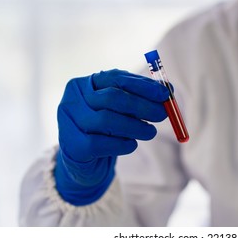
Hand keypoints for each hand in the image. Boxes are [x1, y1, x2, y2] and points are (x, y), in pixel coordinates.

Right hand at [54, 69, 169, 204]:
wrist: (83, 159)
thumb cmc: (105, 129)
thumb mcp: (120, 110)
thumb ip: (141, 98)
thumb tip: (169, 91)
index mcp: (84, 84)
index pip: (116, 78)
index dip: (143, 86)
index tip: (166, 94)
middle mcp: (72, 100)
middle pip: (112, 98)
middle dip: (142, 106)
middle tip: (163, 114)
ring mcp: (68, 123)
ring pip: (107, 121)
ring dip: (136, 127)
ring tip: (150, 132)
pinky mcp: (73, 146)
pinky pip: (102, 143)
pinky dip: (123, 144)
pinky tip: (131, 145)